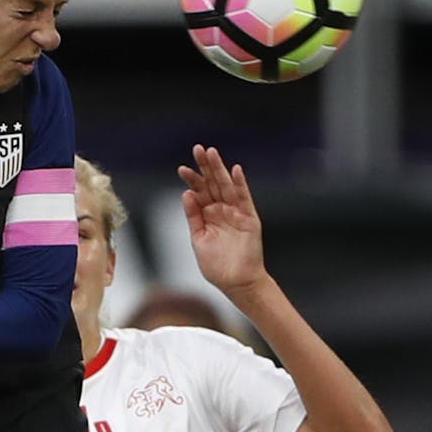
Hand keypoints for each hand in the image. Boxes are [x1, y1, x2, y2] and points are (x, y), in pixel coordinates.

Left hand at [178, 144, 266, 296]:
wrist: (236, 282)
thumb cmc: (217, 265)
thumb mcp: (198, 238)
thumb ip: (193, 216)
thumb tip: (186, 194)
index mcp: (208, 215)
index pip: (199, 192)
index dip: (192, 179)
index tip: (182, 168)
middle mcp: (222, 210)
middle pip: (212, 184)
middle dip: (205, 167)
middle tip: (198, 149)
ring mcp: (236, 213)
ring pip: (227, 186)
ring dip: (220, 169)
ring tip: (212, 153)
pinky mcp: (249, 219)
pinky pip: (244, 198)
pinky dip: (240, 184)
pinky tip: (235, 170)